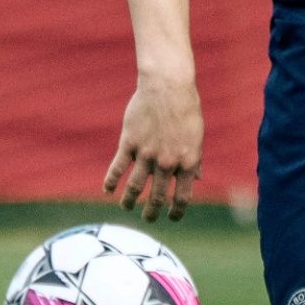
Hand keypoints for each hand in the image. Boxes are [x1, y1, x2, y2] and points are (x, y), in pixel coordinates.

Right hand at [106, 73, 201, 221]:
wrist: (167, 86)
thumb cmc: (186, 109)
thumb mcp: (197, 136)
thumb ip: (195, 160)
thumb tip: (197, 179)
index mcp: (187, 162)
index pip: (182, 197)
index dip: (176, 212)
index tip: (171, 217)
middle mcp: (167, 162)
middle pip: (157, 197)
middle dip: (152, 212)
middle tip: (148, 218)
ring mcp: (147, 154)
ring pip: (135, 187)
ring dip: (130, 201)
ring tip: (127, 207)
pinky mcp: (129, 143)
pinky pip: (118, 168)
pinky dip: (111, 181)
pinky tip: (107, 190)